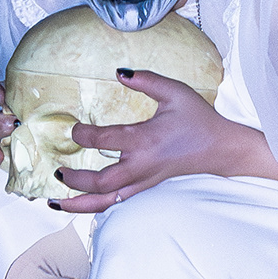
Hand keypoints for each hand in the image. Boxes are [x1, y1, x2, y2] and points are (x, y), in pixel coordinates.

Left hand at [44, 72, 277, 213]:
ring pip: (108, 202)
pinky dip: (99, 207)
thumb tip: (119, 72)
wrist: (222, 149)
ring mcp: (145, 182)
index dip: (83, 134)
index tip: (74, 128)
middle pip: (100, 181)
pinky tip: (83, 205)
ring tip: (55, 203)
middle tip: (57, 171)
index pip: (103, 140)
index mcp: (144, 140)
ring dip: (80, 204)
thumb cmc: (198, 119)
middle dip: (75, 180)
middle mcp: (141, 166)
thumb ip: (145, 79)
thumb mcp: (174, 92)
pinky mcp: (148, 188)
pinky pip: (119, 203)